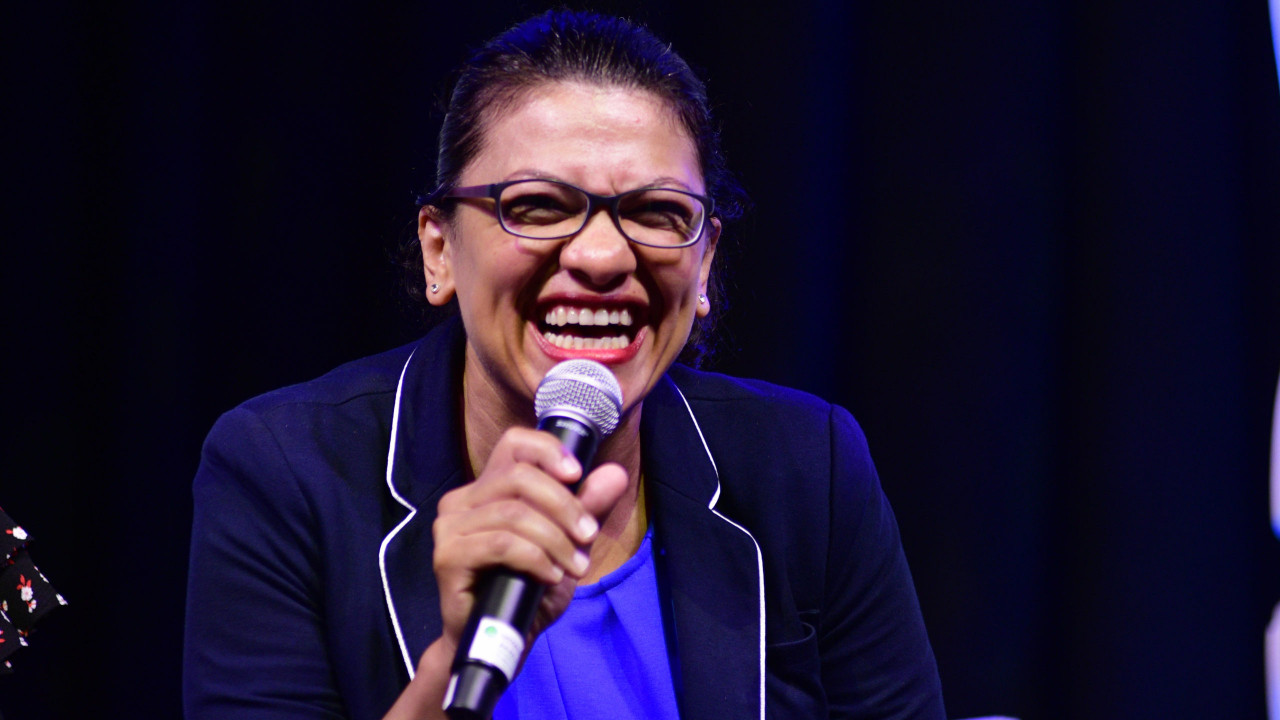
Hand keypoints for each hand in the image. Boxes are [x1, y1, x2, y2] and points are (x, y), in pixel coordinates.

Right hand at [431, 426, 628, 651]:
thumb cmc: (529, 590)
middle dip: (565, 506)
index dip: (547, 450)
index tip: (578, 475)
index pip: (514, 444)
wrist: (501, 642)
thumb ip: (587, 508)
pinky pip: (501, 544)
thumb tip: (615, 473)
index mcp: (487, 488)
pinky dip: (535, 558)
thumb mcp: (568, 544)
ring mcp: (450, 527)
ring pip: (514, 512)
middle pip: (520, 477)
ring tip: (573, 565)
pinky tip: (549, 575)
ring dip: (554, 539)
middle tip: (588, 536)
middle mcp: (462, 500)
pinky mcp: (448, 556)